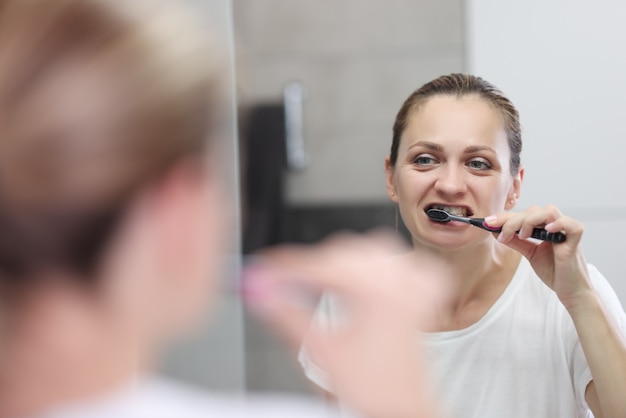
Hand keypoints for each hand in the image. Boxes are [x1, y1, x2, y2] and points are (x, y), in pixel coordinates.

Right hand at [242, 231, 448, 417]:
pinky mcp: (419, 295)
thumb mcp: (321, 351)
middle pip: (345, 253)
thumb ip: (287, 316)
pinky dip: (385, 260)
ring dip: (344, 257)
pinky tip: (372, 268)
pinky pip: (406, 261)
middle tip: (281, 277)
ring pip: (374, 249)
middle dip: (310, 264)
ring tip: (320, 274)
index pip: (322, 266)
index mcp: (377, 295)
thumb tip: (263, 292)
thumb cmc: (372, 387)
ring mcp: (412, 287)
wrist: (401, 407)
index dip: (287, 267)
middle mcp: (398, 285)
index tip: (265, 269)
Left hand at [484, 204, 591, 308]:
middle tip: (499, 233)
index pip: (524, 215)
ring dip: (530, 220)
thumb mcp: (530, 254)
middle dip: (512, 220)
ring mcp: (566, 232)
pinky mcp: (576, 242)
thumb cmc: (554, 271)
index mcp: (546, 227)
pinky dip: (559, 224)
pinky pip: (572, 226)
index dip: (505, 217)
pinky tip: (546, 229)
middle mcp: (557, 226)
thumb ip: (516, 242)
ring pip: (549, 211)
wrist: (570, 292)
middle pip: (534, 211)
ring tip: (522, 235)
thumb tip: (495, 231)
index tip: (487, 223)